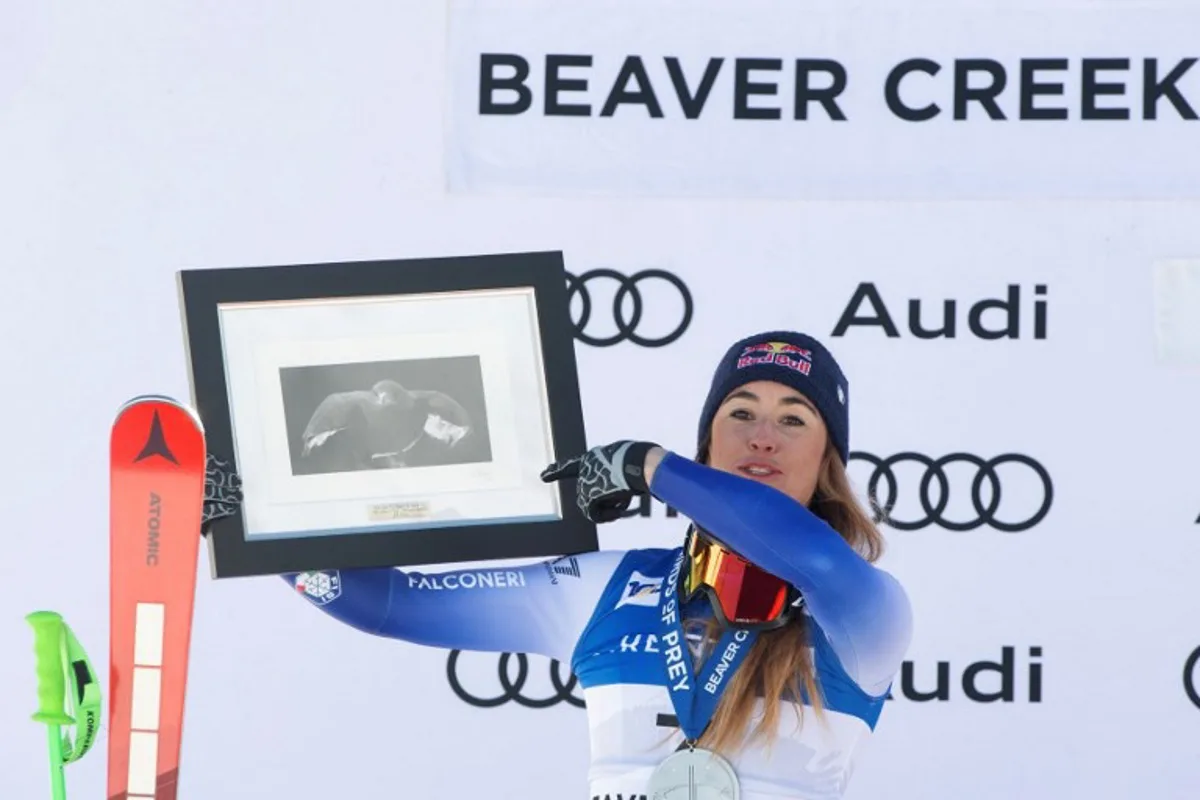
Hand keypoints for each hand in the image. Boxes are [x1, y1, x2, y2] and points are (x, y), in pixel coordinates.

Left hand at [540, 440, 660, 522]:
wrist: (640, 461)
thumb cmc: (643, 460)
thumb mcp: (630, 465)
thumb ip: (623, 477)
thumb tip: (643, 492)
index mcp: (593, 457)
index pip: (572, 466)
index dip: (557, 471)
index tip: (543, 476)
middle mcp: (585, 467)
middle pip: (589, 494)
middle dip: (605, 503)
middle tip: (622, 505)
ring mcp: (585, 480)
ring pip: (591, 505)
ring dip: (609, 510)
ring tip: (623, 505)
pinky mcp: (588, 494)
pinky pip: (593, 513)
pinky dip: (607, 516)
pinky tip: (619, 512)